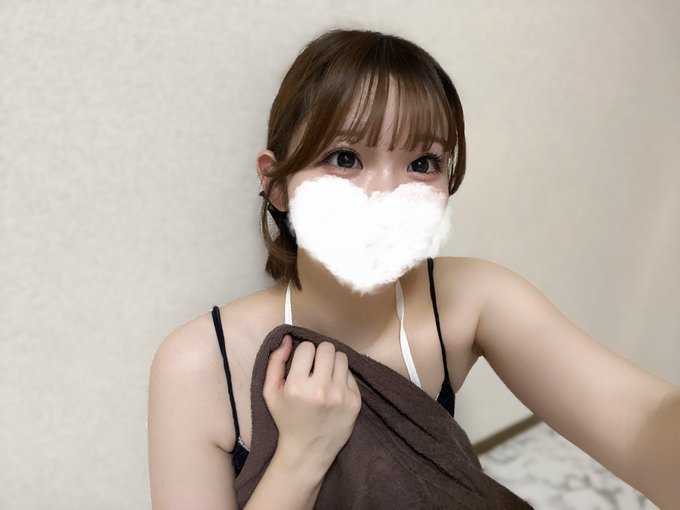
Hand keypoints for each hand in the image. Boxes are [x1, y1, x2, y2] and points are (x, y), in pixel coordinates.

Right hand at [263, 334, 361, 467]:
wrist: (308, 451)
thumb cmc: (287, 420)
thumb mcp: (271, 393)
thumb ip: (275, 362)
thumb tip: (288, 337)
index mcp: (297, 387)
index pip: (307, 347)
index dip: (303, 354)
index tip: (302, 366)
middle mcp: (320, 390)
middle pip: (327, 348)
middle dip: (320, 355)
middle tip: (315, 368)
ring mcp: (340, 396)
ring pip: (342, 357)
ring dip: (332, 363)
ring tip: (325, 377)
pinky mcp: (355, 402)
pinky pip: (351, 374)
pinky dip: (342, 378)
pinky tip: (333, 390)